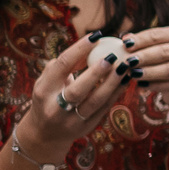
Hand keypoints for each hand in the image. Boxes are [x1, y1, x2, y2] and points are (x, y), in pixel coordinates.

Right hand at [3, 38, 125, 169]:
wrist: (45, 133)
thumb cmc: (49, 97)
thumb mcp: (47, 81)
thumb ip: (64, 65)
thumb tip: (90, 46)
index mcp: (43, 90)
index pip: (61, 67)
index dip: (79, 50)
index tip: (96, 36)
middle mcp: (55, 107)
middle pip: (77, 90)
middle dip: (95, 73)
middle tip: (111, 57)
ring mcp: (71, 120)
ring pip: (95, 102)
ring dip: (112, 83)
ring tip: (124, 67)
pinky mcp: (86, 127)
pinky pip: (104, 108)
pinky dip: (116, 93)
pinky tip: (125, 80)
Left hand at [115, 25, 168, 128]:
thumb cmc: (164, 64)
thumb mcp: (155, 51)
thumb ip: (142, 44)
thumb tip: (125, 37)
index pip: (158, 34)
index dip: (141, 39)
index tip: (125, 44)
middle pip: (164, 51)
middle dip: (144, 56)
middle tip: (128, 62)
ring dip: (148, 72)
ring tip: (132, 74)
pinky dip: (155, 85)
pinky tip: (141, 85)